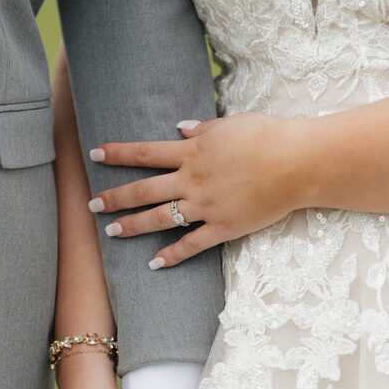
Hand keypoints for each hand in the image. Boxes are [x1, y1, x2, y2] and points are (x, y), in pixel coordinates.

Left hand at [88, 114, 304, 266]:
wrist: (298, 162)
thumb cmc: (268, 136)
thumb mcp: (231, 124)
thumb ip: (203, 129)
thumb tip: (180, 127)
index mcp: (193, 151)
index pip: (145, 152)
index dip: (118, 154)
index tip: (95, 154)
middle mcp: (192, 180)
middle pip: (144, 189)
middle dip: (114, 197)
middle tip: (91, 205)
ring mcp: (206, 206)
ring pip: (160, 218)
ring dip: (133, 225)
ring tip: (111, 231)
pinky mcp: (223, 227)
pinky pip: (191, 245)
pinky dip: (172, 255)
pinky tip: (154, 264)